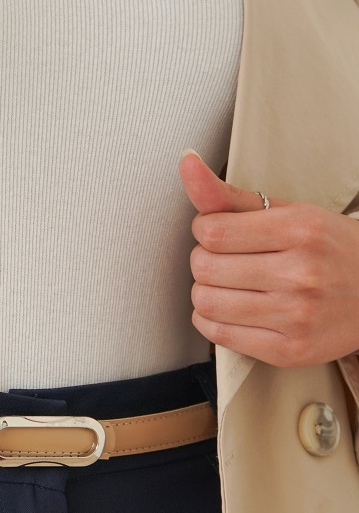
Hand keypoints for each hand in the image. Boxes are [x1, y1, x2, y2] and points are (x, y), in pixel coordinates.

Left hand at [178, 149, 358, 366]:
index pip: (213, 231)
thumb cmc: (327, 250)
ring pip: (207, 303)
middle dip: (204, 261)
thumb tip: (186, 162)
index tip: (217, 232)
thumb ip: (230, 196)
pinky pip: (219, 335)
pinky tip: (227, 310)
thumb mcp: (288, 213)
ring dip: (205, 292)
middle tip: (224, 260)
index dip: (203, 231)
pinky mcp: (287, 350)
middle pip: (206, 268)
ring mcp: (295, 316)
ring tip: (225, 285)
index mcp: (301, 230)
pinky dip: (209, 321)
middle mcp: (300, 274)